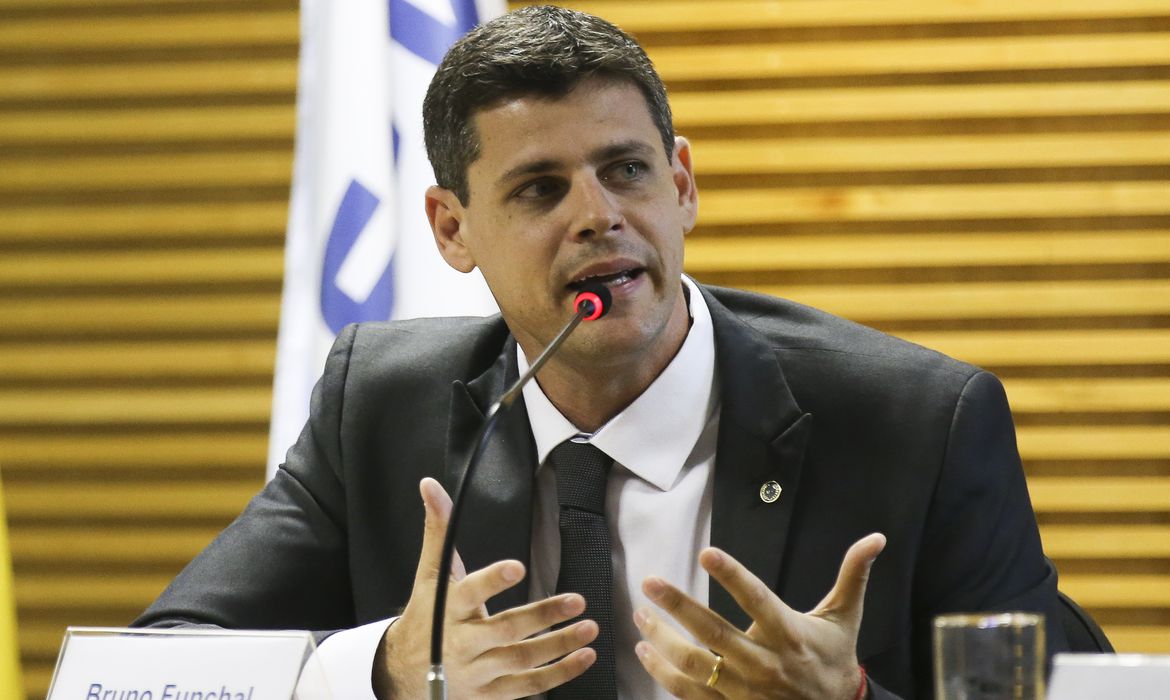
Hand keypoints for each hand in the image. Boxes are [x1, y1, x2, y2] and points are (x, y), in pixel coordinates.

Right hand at [374, 477, 597, 698]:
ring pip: (520, 661)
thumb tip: (430, 485)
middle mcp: (460, 644)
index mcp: (446, 610)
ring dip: (558, 646)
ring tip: (589, 627)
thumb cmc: (425, 615)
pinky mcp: (488, 695)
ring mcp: (475, 673)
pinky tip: (584, 656)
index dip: (491, 581)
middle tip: (577, 600)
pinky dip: (558, 674)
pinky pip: (527, 687)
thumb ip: (438, 531)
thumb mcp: (429, 575)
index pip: (468, 594)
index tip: (517, 566)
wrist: (403, 674)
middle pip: (504, 630)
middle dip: (541, 616)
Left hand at [633, 533, 885, 698]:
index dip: (733, 576)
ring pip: (696, 666)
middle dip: (679, 606)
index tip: (707, 553)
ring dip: (663, 640)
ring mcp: (746, 691)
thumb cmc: (833, 658)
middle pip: (715, 634)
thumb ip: (853, 575)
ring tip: (641, 615)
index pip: (757, 600)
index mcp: (791, 634)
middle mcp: (766, 663)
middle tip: (650, 583)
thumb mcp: (844, 617)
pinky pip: (691, 694)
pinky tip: (646, 652)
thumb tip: (875, 538)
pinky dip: (664, 674)